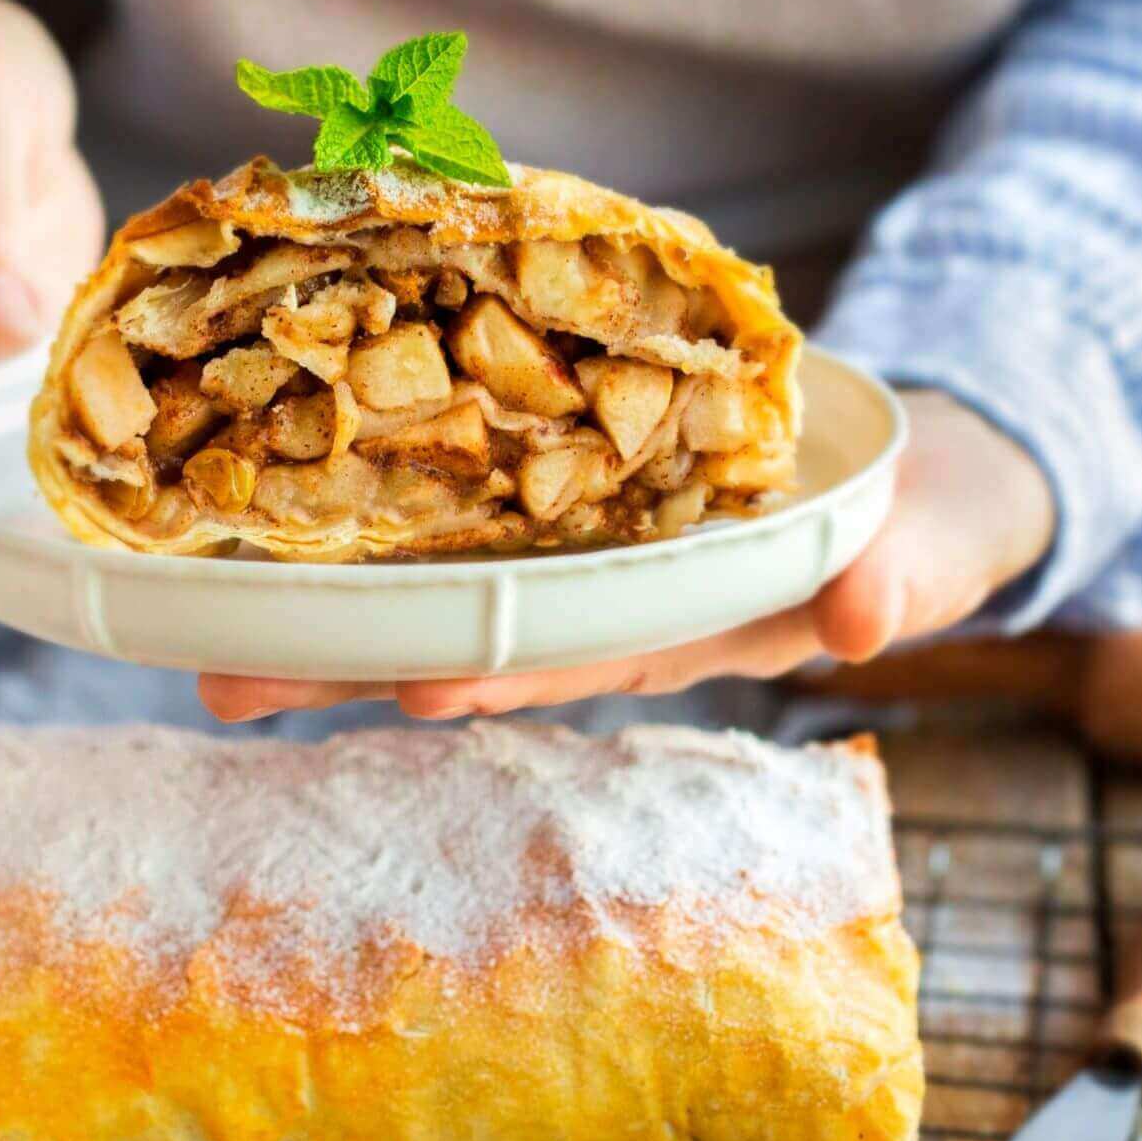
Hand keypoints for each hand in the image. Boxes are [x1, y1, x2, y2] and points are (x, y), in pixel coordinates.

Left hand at [197, 389, 1057, 719]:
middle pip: (472, 634)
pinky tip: (274, 507)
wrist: (913, 460)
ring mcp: (583, 549)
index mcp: (695, 620)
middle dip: (354, 660)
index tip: (416, 680)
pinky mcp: (565, 485)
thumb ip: (912, 572)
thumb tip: (868, 617)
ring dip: (329, 607)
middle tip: (226, 673)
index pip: (584, 650)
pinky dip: (376, 501)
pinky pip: (461, 495)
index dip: (500, 664)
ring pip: (442, 581)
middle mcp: (615, 598)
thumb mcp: (940, 538)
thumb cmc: (929, 513)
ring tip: (201, 621)